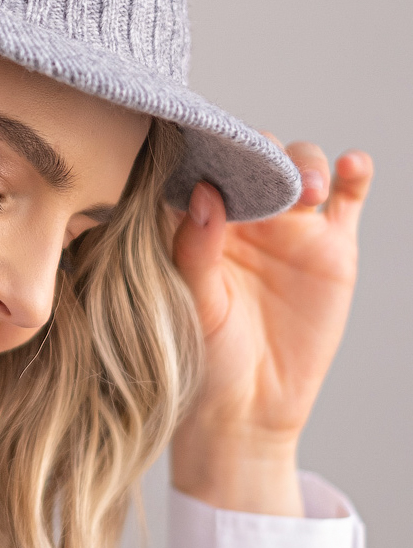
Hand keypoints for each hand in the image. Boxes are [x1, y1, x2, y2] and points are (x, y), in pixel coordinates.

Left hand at [169, 144, 372, 515]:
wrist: (249, 406)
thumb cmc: (204, 356)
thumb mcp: (193, 301)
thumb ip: (195, 247)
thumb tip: (205, 191)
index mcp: (201, 221)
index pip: (206, 165)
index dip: (212, 147)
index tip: (213, 142)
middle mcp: (246, 216)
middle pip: (259, 158)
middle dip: (263, 153)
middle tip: (265, 170)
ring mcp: (291, 228)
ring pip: (302, 169)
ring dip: (304, 164)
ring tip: (304, 189)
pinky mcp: (332, 247)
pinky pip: (348, 200)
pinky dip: (353, 175)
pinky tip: (351, 167)